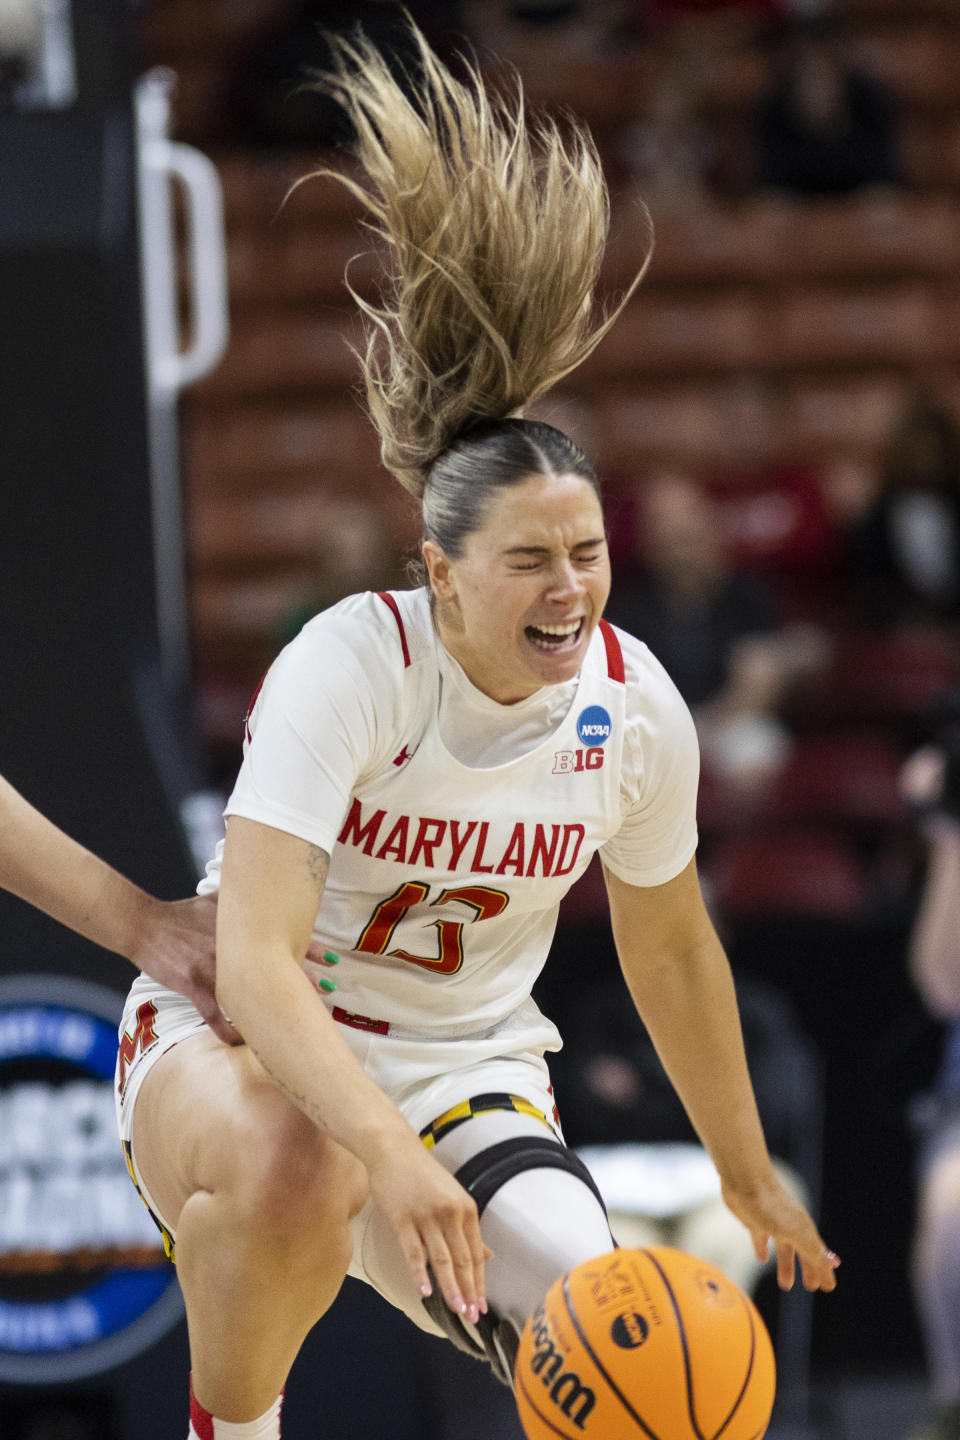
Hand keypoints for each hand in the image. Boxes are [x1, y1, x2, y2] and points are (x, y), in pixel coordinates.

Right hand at [131, 894, 339, 1045]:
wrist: (147, 925)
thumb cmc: (185, 911)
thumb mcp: (218, 899)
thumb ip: (245, 899)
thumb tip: (269, 884)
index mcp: (244, 927)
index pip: (286, 936)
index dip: (313, 948)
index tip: (334, 960)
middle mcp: (233, 948)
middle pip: (277, 965)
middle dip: (306, 978)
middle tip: (329, 989)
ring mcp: (214, 969)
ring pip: (251, 994)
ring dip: (275, 1006)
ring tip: (298, 1020)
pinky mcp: (194, 986)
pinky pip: (215, 1017)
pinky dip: (229, 1032)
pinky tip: (243, 1044)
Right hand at [365, 1136, 491, 1322]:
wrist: (393, 1150)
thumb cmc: (422, 1175)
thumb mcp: (452, 1197)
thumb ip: (467, 1228)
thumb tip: (487, 1256)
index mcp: (466, 1208)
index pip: (476, 1253)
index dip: (479, 1281)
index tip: (481, 1305)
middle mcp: (450, 1213)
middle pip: (462, 1259)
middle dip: (468, 1290)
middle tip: (472, 1316)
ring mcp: (426, 1216)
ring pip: (442, 1259)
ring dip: (451, 1288)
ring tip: (456, 1310)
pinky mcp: (403, 1219)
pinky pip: (414, 1252)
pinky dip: (421, 1273)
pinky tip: (426, 1292)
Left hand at [721, 1171, 839, 1291]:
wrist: (745, 1180)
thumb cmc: (771, 1205)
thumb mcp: (794, 1232)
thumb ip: (812, 1248)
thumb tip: (834, 1263)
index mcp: (803, 1229)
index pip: (818, 1255)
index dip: (823, 1271)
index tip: (828, 1288)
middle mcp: (790, 1226)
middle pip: (803, 1252)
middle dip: (808, 1269)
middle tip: (811, 1288)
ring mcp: (772, 1222)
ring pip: (784, 1248)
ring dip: (786, 1265)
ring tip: (785, 1285)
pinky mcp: (754, 1220)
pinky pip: (761, 1238)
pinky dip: (763, 1249)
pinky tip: (761, 1259)